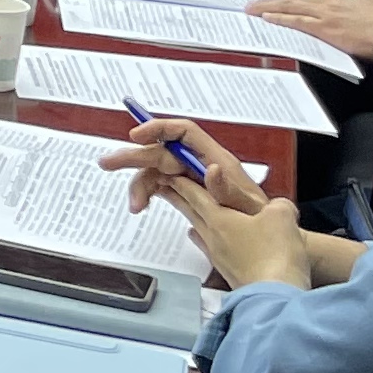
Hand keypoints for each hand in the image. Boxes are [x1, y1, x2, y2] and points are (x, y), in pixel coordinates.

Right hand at [103, 119, 310, 286]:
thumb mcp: (247, 208)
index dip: (159, 128)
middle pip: (161, 150)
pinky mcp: (185, 192)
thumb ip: (227, 190)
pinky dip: (147, 193)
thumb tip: (210, 168)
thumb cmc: (260, 221)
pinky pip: (160, 186)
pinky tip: (141, 206)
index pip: (184, 132)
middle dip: (133, 156)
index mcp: (215, 160)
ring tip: (135, 206)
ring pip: (156, 170)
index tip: (136, 136)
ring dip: (140, 184)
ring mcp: (190, 178)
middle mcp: (199, 165)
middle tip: (107, 163)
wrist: (265, 243)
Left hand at [255, 0, 372, 67]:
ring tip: (253, 9)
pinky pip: (297, 21)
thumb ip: (352, 10)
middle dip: (274, 0)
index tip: (284, 3)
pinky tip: (268, 19)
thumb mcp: (370, 9)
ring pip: (292, 7)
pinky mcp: (325, 27)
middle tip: (254, 2)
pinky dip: (280, 19)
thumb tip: (344, 19)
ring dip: (270, 8)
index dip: (296, 1)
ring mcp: (327, 12)